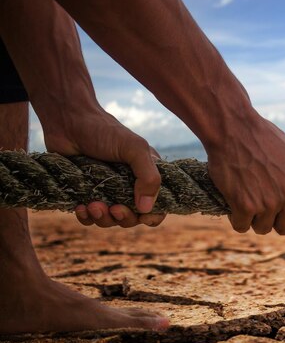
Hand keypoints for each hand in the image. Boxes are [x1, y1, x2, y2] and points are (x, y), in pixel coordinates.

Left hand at [43, 109, 165, 227]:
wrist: (68, 121)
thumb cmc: (105, 131)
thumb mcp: (135, 149)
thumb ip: (149, 176)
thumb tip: (146, 208)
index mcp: (145, 176)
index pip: (157, 205)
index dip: (153, 216)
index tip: (143, 217)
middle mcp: (128, 187)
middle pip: (134, 217)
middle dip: (124, 218)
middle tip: (114, 208)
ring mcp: (106, 192)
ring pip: (111, 220)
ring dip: (103, 219)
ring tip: (92, 205)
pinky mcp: (85, 194)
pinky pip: (89, 218)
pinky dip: (86, 217)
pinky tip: (80, 207)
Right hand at [207, 115, 284, 234]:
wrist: (234, 128)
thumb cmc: (263, 138)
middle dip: (273, 219)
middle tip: (262, 202)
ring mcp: (270, 202)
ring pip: (262, 229)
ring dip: (253, 218)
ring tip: (247, 195)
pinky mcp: (246, 206)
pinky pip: (241, 226)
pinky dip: (235, 217)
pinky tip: (234, 199)